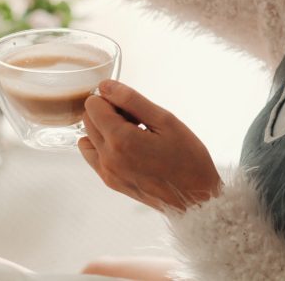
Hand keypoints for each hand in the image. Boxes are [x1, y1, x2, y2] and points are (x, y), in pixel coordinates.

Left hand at [78, 80, 221, 211]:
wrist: (196, 198)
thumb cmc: (188, 159)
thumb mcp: (165, 120)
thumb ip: (131, 100)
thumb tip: (106, 86)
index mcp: (120, 140)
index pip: (93, 105)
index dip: (112, 99)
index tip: (132, 107)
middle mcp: (107, 157)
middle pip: (88, 119)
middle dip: (108, 111)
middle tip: (137, 118)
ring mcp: (107, 172)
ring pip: (89, 136)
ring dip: (105, 128)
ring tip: (132, 133)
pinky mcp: (110, 182)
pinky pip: (93, 155)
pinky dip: (103, 145)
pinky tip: (127, 146)